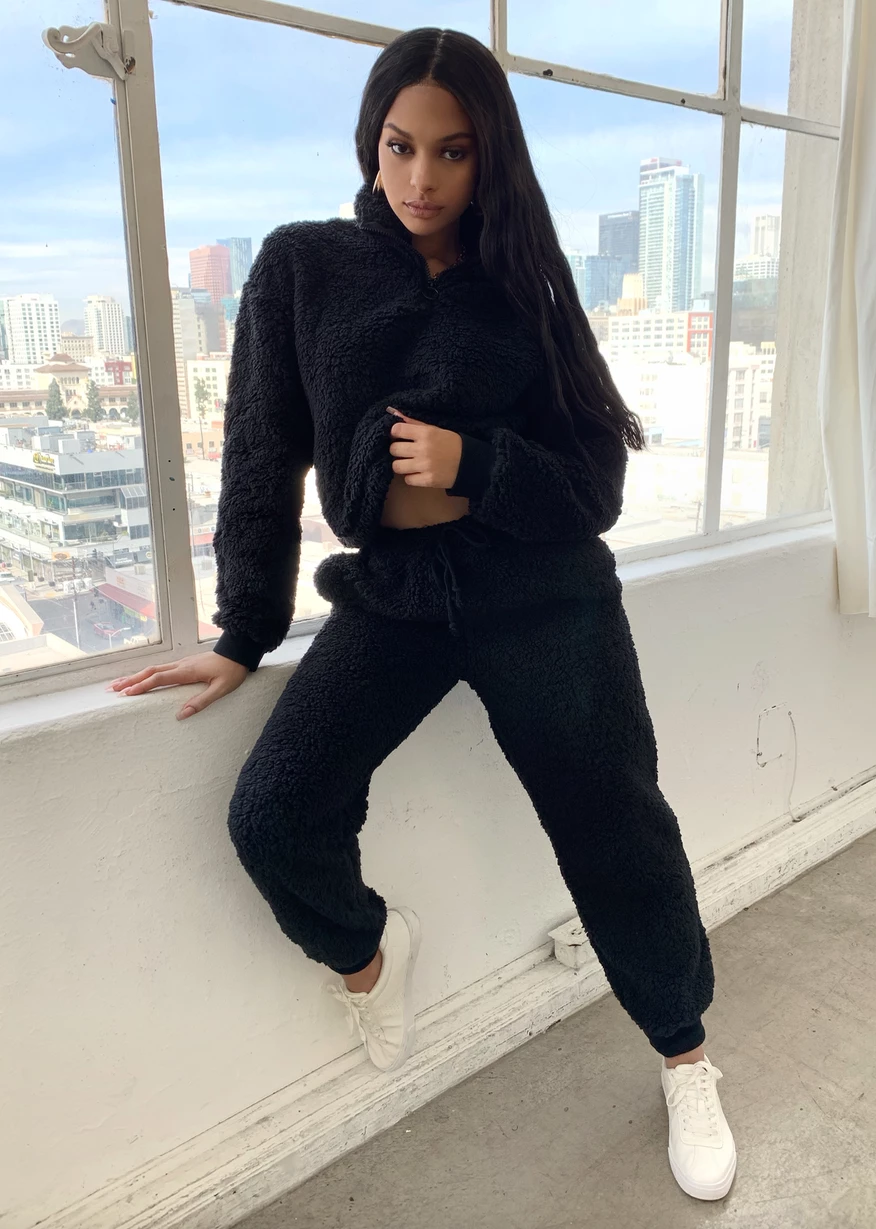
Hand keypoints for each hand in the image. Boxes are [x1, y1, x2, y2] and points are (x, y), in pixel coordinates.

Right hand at [105, 650, 249, 719]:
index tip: (126, 694)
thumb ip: (201, 702)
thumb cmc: (232, 671)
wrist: (239, 652)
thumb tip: (180, 715)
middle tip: (112, 689)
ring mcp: (181, 663)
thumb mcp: (221, 689)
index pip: (159, 679)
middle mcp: (180, 665)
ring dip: (135, 676)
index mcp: (187, 671)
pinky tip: (141, 678)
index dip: (142, 686)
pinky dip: (146, 674)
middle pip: (150, 671)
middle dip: (131, 680)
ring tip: (120, 684)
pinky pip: (160, 669)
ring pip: (153, 669)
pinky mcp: (184, 664)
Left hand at [386, 408, 461, 488]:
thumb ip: (415, 424)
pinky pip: (407, 479)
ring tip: (409, 464)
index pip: (397, 430)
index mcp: (425, 433)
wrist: (470, 463)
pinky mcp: (428, 480)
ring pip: (397, 466)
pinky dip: (411, 477)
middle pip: (394, 449)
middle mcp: (423, 449)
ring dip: (401, 465)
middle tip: (404, 452)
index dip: (395, 433)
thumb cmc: (452, 444)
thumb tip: (396, 415)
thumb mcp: (436, 429)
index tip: (399, 437)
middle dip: (397, 450)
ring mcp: (425, 466)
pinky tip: (418, 473)